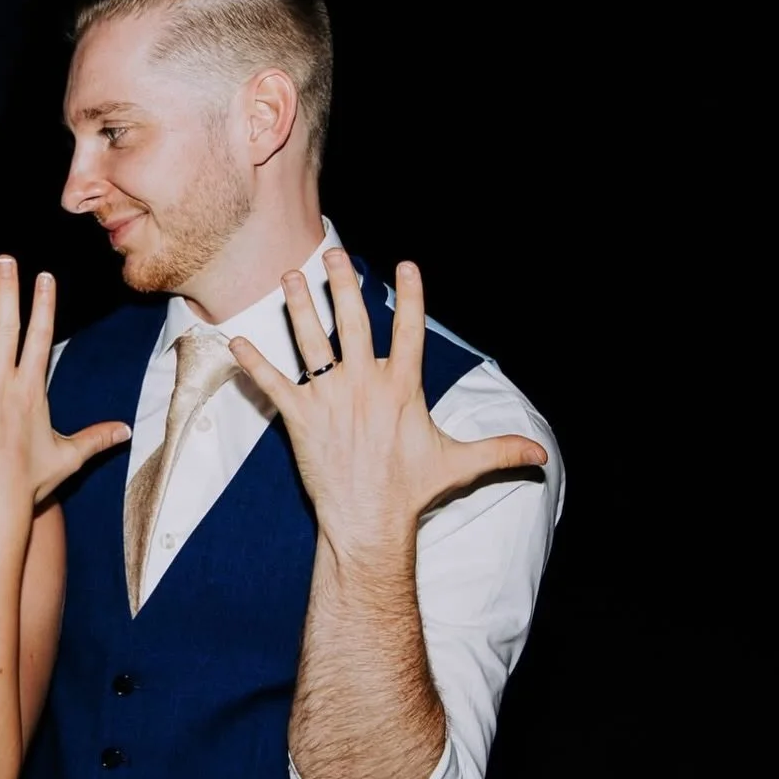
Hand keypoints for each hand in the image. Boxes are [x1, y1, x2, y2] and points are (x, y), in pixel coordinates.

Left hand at [0, 255, 130, 505]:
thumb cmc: (29, 483)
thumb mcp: (68, 457)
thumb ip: (96, 438)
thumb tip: (127, 432)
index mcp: (32, 391)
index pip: (40, 337)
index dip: (43, 304)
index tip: (44, 277)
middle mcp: (3, 386)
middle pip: (8, 327)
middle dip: (8, 289)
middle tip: (6, 259)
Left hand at [228, 250, 547, 548]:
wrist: (369, 523)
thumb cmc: (411, 492)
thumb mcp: (459, 465)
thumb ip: (500, 450)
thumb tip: (543, 456)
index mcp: (402, 388)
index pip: (408, 332)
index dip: (410, 296)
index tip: (407, 264)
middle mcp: (365, 385)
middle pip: (353, 323)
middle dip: (342, 285)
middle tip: (333, 254)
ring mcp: (330, 400)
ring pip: (311, 343)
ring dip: (297, 308)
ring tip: (288, 278)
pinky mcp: (300, 419)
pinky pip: (273, 384)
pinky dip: (253, 363)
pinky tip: (235, 341)